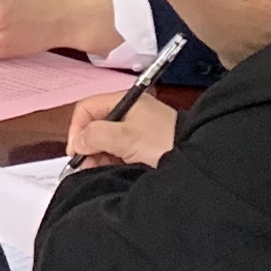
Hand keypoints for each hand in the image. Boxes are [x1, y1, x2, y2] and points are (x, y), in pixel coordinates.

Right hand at [64, 90, 179, 169]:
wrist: (194, 159)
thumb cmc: (164, 142)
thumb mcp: (124, 137)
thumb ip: (95, 136)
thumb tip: (78, 142)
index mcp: (124, 100)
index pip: (87, 108)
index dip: (77, 128)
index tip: (76, 150)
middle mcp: (128, 112)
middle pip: (94, 125)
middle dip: (87, 145)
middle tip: (85, 164)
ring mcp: (136, 129)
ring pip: (105, 140)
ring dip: (98, 155)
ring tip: (98, 169)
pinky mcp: (142, 145)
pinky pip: (117, 150)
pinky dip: (110, 160)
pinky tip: (110, 169)